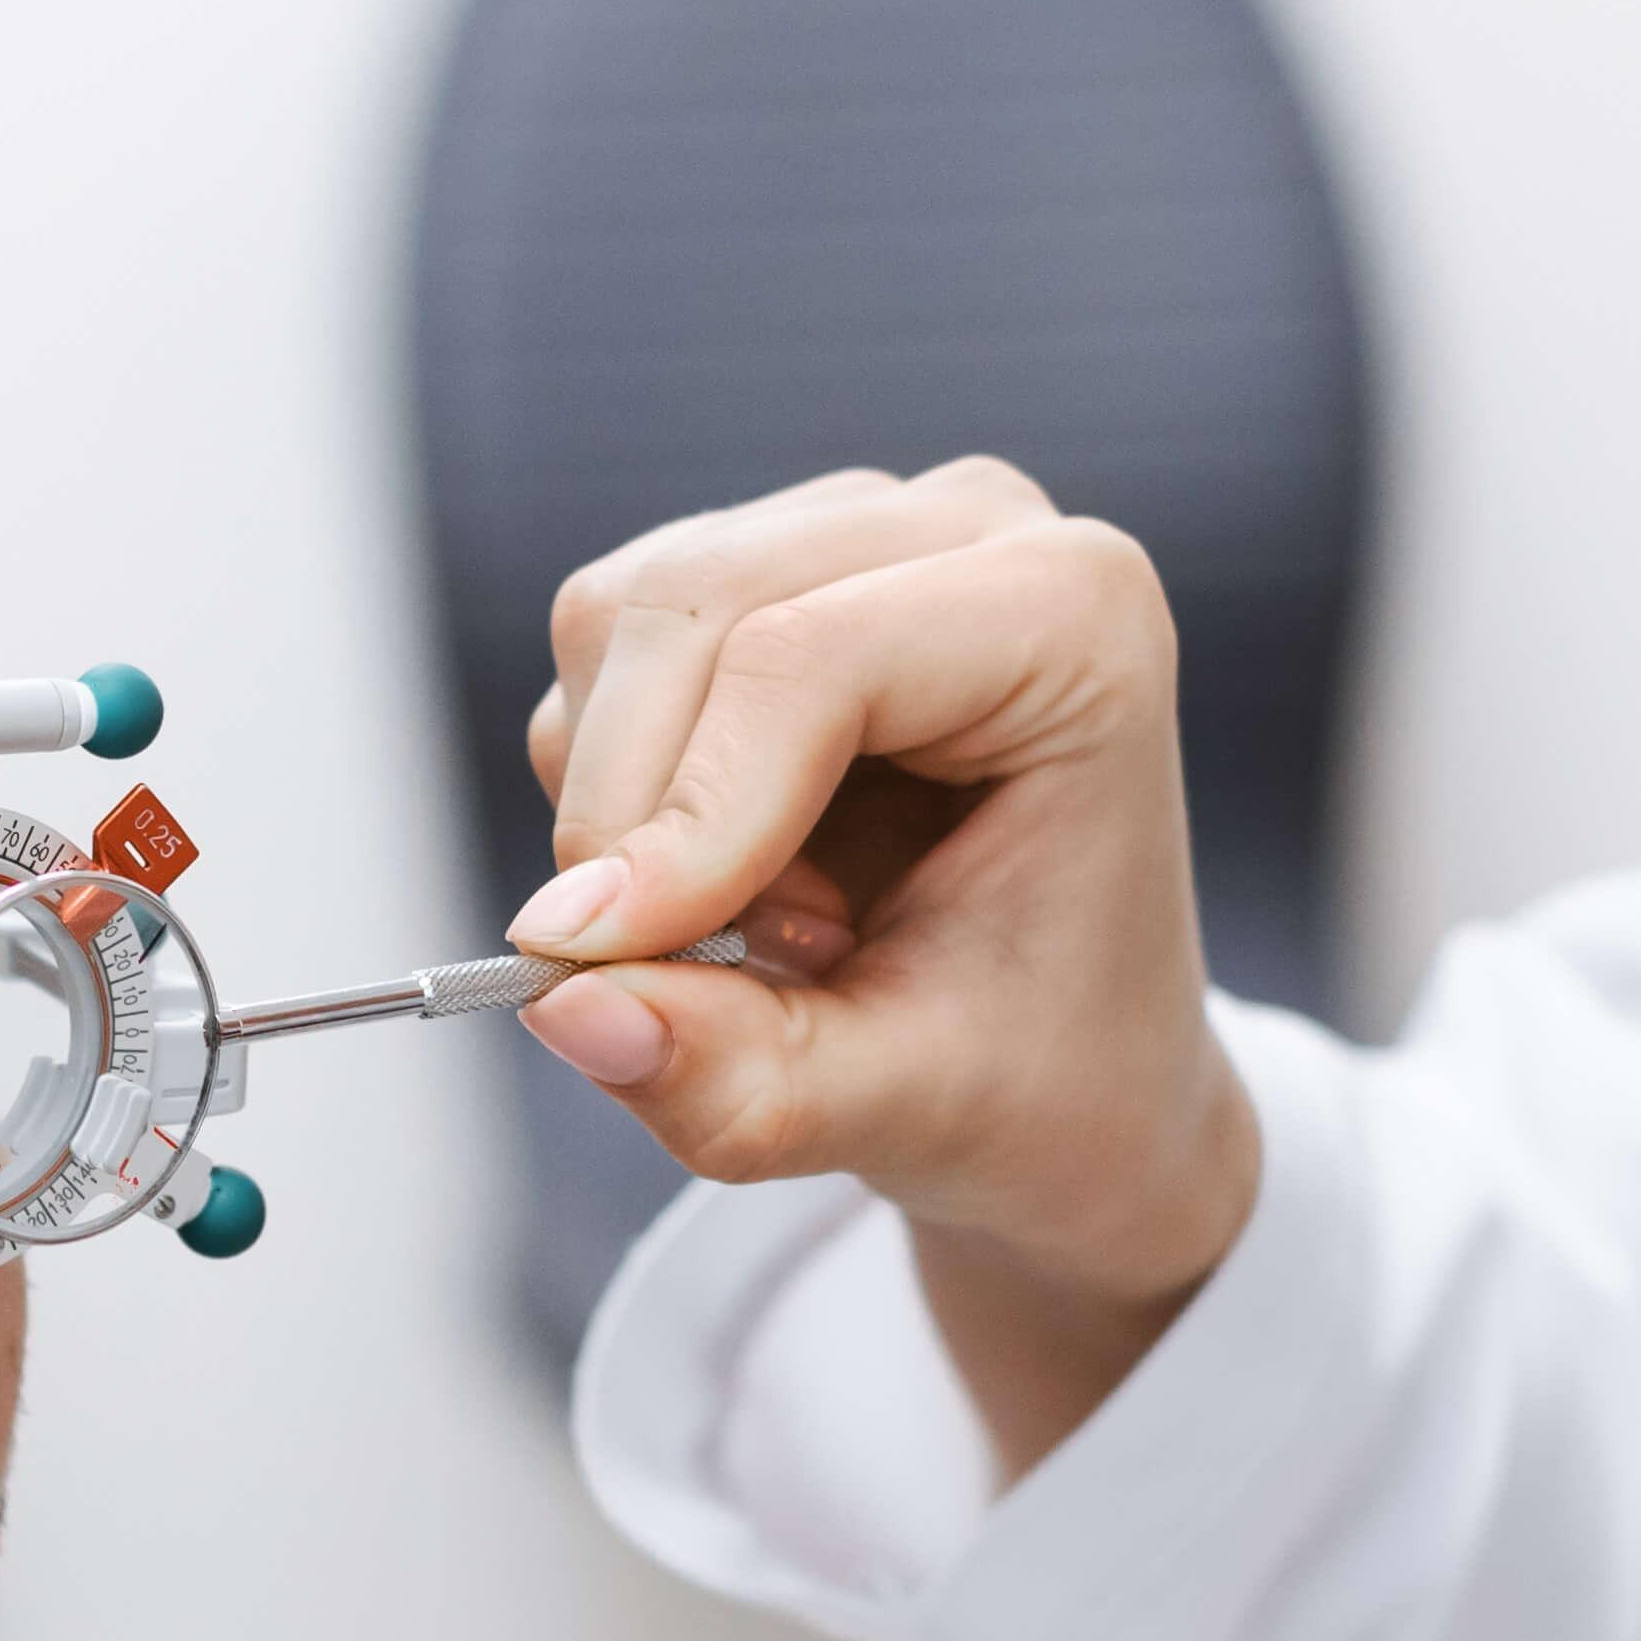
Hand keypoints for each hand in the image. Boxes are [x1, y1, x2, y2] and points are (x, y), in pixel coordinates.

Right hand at [512, 455, 1260, 1472]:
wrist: (1070, 1062)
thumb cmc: (1043, 1071)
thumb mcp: (911, 1111)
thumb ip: (743, 1080)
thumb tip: (563, 1009)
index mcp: (1077, 619)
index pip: (814, 658)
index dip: (693, 812)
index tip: (604, 960)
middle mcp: (970, 529)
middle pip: (691, 610)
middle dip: (637, 818)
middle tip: (688, 984)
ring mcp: (853, 533)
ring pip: (618, 625)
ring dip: (628, 810)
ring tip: (775, 932)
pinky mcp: (757, 569)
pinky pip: (598, 660)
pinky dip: (616, 793)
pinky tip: (738, 876)